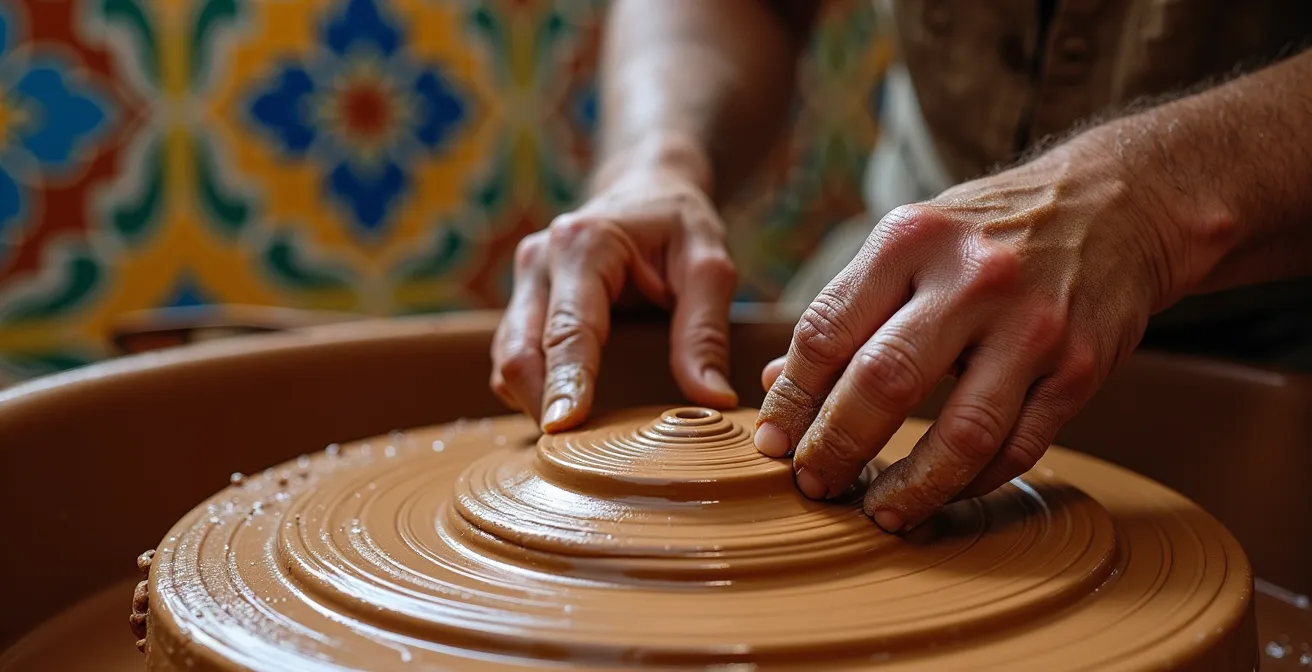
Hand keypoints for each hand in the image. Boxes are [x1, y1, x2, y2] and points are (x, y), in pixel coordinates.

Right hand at [491, 138, 737, 431]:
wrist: (649, 188)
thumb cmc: (679, 224)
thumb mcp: (709, 267)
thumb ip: (705, 332)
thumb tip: (712, 400)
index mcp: (584, 244)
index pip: (568, 329)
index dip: (565, 383)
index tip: (564, 428)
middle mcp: (540, 259)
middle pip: (519, 350)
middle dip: (539, 402)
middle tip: (571, 454)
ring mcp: (525, 280)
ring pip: (506, 357)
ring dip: (531, 400)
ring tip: (570, 443)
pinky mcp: (523, 300)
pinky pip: (513, 355)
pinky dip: (530, 388)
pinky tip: (563, 411)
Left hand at [755, 135, 1191, 532]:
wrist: (1115, 204)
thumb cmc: (987, 232)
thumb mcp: (909, 243)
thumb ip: (845, 310)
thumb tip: (775, 385)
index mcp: (911, 239)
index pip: (827, 331)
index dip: (791, 397)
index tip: (772, 443)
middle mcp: (972, 278)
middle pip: (884, 382)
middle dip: (836, 446)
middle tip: (812, 483)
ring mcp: (1033, 325)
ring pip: (961, 433)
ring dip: (910, 487)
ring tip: (877, 513)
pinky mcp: (1082, 367)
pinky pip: (1018, 447)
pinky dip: (972, 482)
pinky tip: (940, 494)